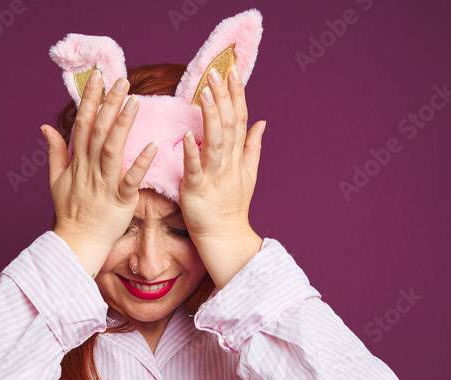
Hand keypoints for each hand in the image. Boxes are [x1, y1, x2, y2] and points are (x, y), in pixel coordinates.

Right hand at [42, 71, 157, 275]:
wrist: (76, 244)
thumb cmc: (70, 213)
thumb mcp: (56, 180)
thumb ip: (55, 152)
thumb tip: (46, 127)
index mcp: (77, 162)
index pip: (83, 124)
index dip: (90, 100)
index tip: (98, 78)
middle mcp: (89, 169)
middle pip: (98, 130)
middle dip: (109, 104)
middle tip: (122, 80)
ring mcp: (104, 184)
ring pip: (113, 149)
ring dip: (123, 125)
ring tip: (135, 102)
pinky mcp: (120, 200)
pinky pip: (131, 179)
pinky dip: (141, 162)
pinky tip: (154, 145)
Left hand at [179, 66, 265, 241]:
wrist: (225, 237)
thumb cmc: (232, 206)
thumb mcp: (248, 173)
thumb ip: (253, 146)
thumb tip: (262, 122)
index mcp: (237, 156)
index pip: (240, 119)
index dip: (237, 95)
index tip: (232, 72)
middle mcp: (228, 163)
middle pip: (229, 125)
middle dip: (223, 98)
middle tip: (215, 73)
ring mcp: (214, 176)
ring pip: (216, 142)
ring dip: (211, 117)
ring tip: (205, 94)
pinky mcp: (197, 190)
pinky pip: (195, 169)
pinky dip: (192, 152)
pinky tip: (187, 135)